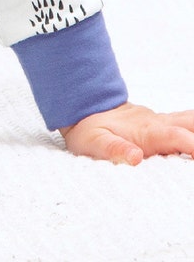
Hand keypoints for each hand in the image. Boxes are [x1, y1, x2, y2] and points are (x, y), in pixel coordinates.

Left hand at [60, 102, 193, 164]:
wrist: (82, 108)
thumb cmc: (88, 130)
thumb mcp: (92, 142)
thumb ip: (113, 149)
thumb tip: (135, 157)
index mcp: (146, 132)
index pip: (177, 137)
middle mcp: (159, 124)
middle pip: (192, 124)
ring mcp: (162, 123)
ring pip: (192, 121)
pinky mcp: (163, 126)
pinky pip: (188, 125)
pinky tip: (193, 138)